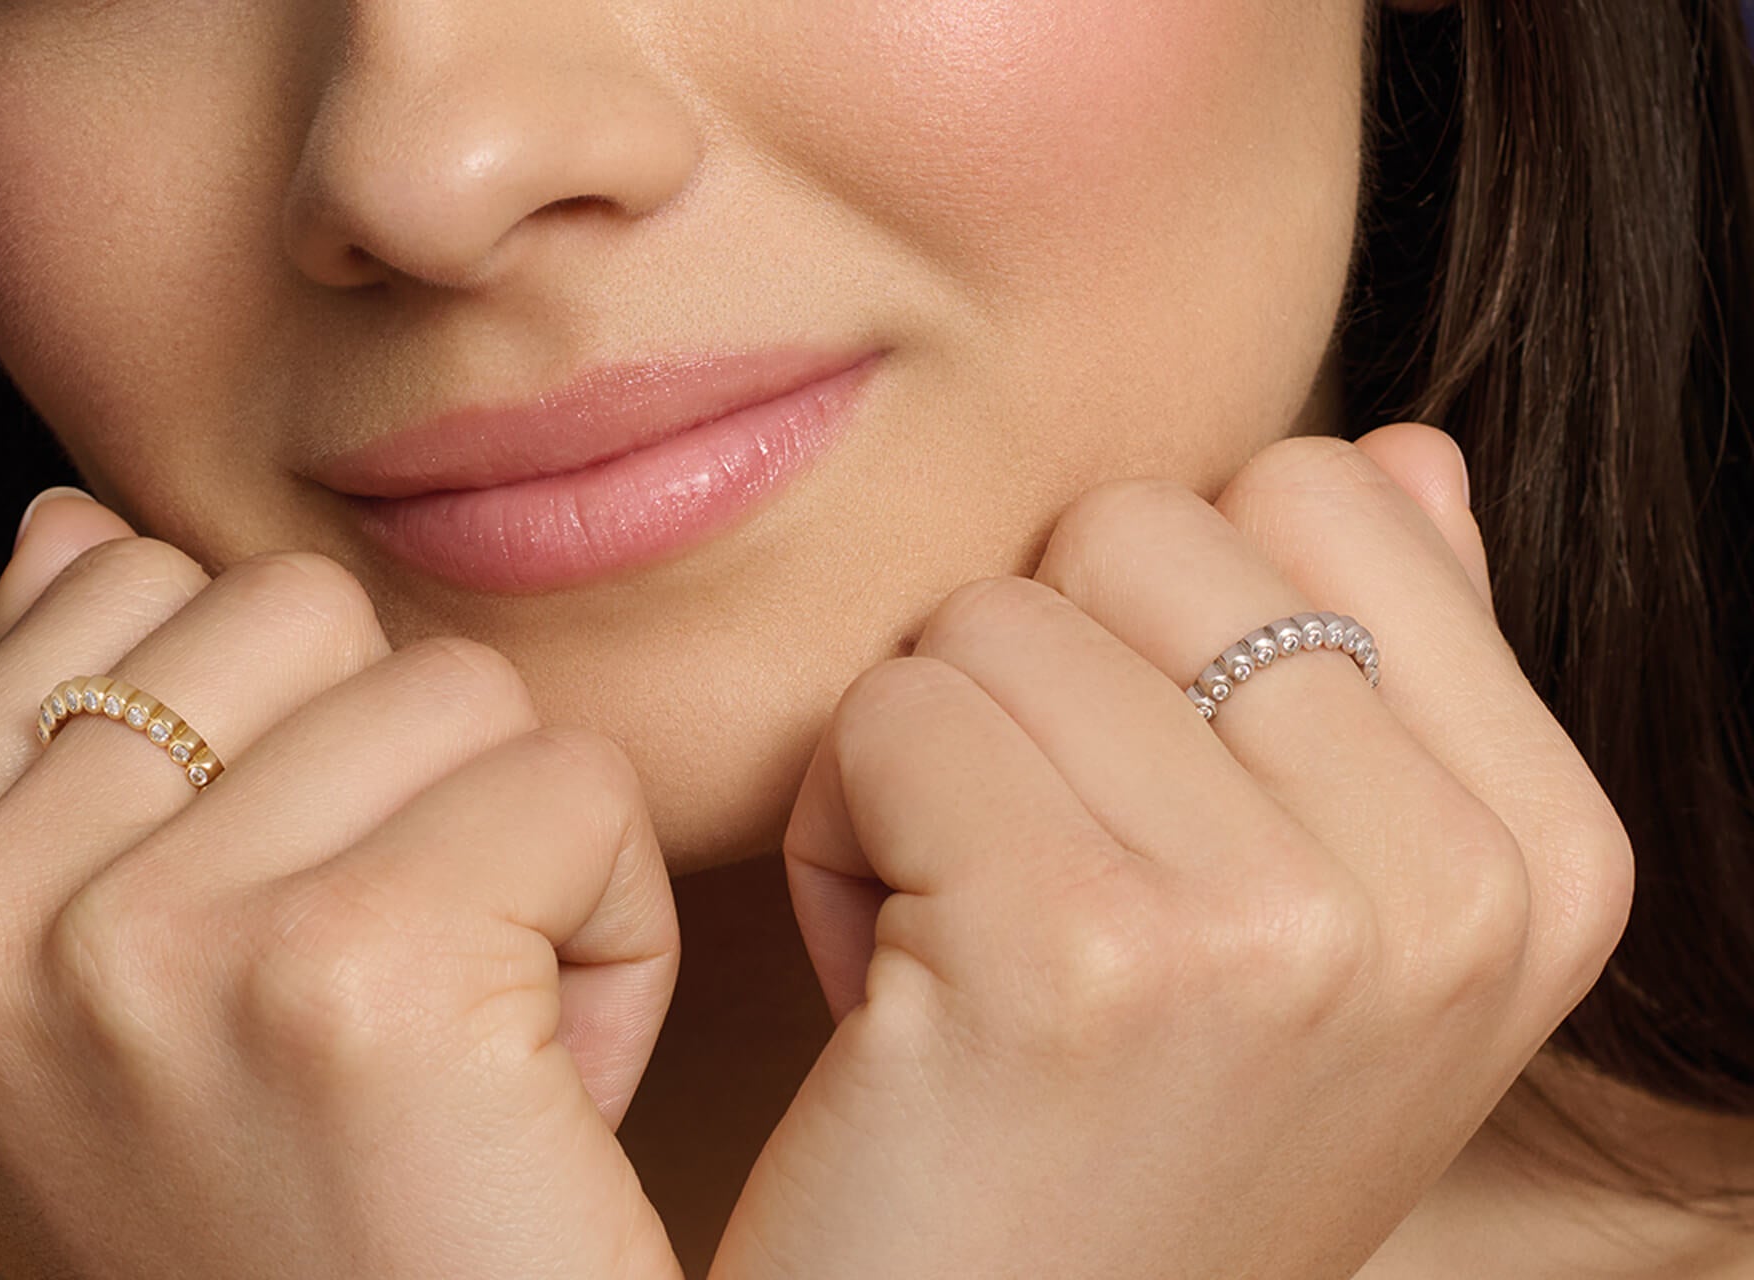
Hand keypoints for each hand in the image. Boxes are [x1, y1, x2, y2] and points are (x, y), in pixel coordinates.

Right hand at [0, 492, 685, 1279]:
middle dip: (403, 781)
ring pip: (452, 688)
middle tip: (398, 998)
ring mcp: (136, 952)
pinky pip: (571, 791)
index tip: (274, 945)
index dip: (280, 742)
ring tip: (470, 1046)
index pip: (132, 584)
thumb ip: (78, 733)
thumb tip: (74, 524)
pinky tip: (546, 1089)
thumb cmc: (304, 1206)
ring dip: (516, 855)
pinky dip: (613, 929)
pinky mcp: (342, 981)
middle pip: (301, 612)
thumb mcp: (120, 985)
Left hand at [710, 425, 1633, 1278]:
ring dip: (926, 758)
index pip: (1319, 485)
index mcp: (1545, 856)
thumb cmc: (1123, 1135)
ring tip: (962, 940)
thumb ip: (1385, 674)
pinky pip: (893, 713)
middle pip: (1139, 527)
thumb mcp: (1324, 924)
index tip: (1156, 809)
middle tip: (1032, 875)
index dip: (1165, 623)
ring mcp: (1282, 923)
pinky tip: (885, 981)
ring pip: (996, 613)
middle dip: (1037, 676)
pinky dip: (835, 826)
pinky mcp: (1085, 953)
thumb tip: (1402, 452)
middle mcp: (1455, 890)